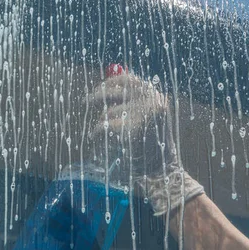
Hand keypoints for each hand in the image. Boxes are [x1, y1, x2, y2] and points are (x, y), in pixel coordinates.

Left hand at [89, 68, 203, 215]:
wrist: (161, 170)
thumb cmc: (152, 145)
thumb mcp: (148, 117)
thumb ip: (133, 101)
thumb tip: (107, 87)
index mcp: (155, 97)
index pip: (128, 79)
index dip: (112, 82)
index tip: (101, 86)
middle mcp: (150, 101)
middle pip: (113, 91)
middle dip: (97, 95)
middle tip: (87, 100)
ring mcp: (141, 114)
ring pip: (108, 112)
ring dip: (101, 121)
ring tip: (102, 131)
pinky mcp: (131, 128)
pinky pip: (104, 126)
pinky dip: (97, 131)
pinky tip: (95, 136)